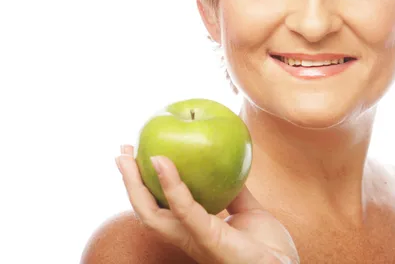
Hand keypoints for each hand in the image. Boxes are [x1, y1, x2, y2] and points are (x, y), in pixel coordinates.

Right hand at [116, 145, 298, 263]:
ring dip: (136, 184)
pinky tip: (162, 163)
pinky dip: (171, 186)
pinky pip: (186, 211)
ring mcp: (196, 240)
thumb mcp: (248, 212)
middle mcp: (187, 238)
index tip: (135, 157)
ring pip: (153, 214)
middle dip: (129, 182)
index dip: (143, 185)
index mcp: (193, 231)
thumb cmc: (267, 246)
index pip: (158, 208)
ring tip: (129, 157)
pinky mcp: (210, 239)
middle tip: (122, 152)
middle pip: (146, 210)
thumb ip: (234, 192)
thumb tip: (226, 164)